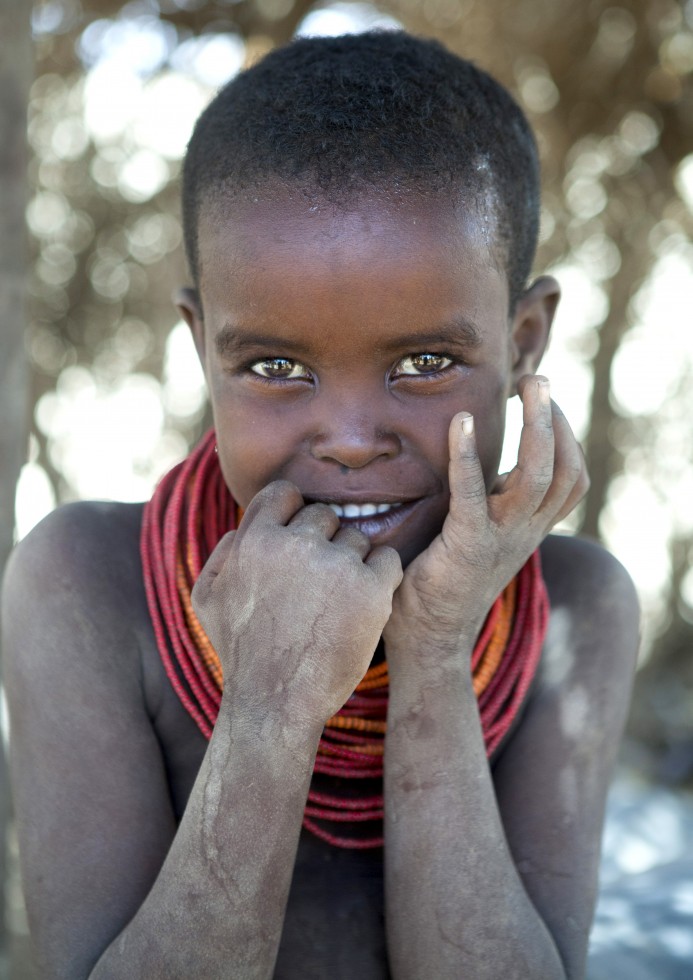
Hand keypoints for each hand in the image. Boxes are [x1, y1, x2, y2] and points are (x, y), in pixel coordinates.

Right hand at [191, 481, 402, 726]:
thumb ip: (222, 553)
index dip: (294, 512)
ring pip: (357, 538)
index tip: (299, 539)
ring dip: (352, 563)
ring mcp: (335, 565)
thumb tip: (244, 527)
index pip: (284, 493)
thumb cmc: (242, 654)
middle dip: (324, 542)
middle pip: (324, 515)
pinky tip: (366, 601)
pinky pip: (388, 559)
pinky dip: (382, 577)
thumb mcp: (207, 599)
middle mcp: (294, 545)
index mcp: (255, 540)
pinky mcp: (370, 589)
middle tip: (318, 583)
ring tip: (337, 603)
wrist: (276, 704)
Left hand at [384, 375, 587, 658]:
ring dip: (536, 425)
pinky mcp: (467, 544)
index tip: (543, 400)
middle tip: (538, 378)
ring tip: (524, 386)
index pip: (570, 480)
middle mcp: (524, 532)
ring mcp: (501, 538)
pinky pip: (474, 492)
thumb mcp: (476, 538)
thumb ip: (486, 506)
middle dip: (557, 419)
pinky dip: (467, 455)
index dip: (566, 437)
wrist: (428, 642)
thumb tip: (473, 466)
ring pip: (540, 475)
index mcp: (528, 530)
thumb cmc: (440, 585)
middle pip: (565, 470)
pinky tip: (458, 422)